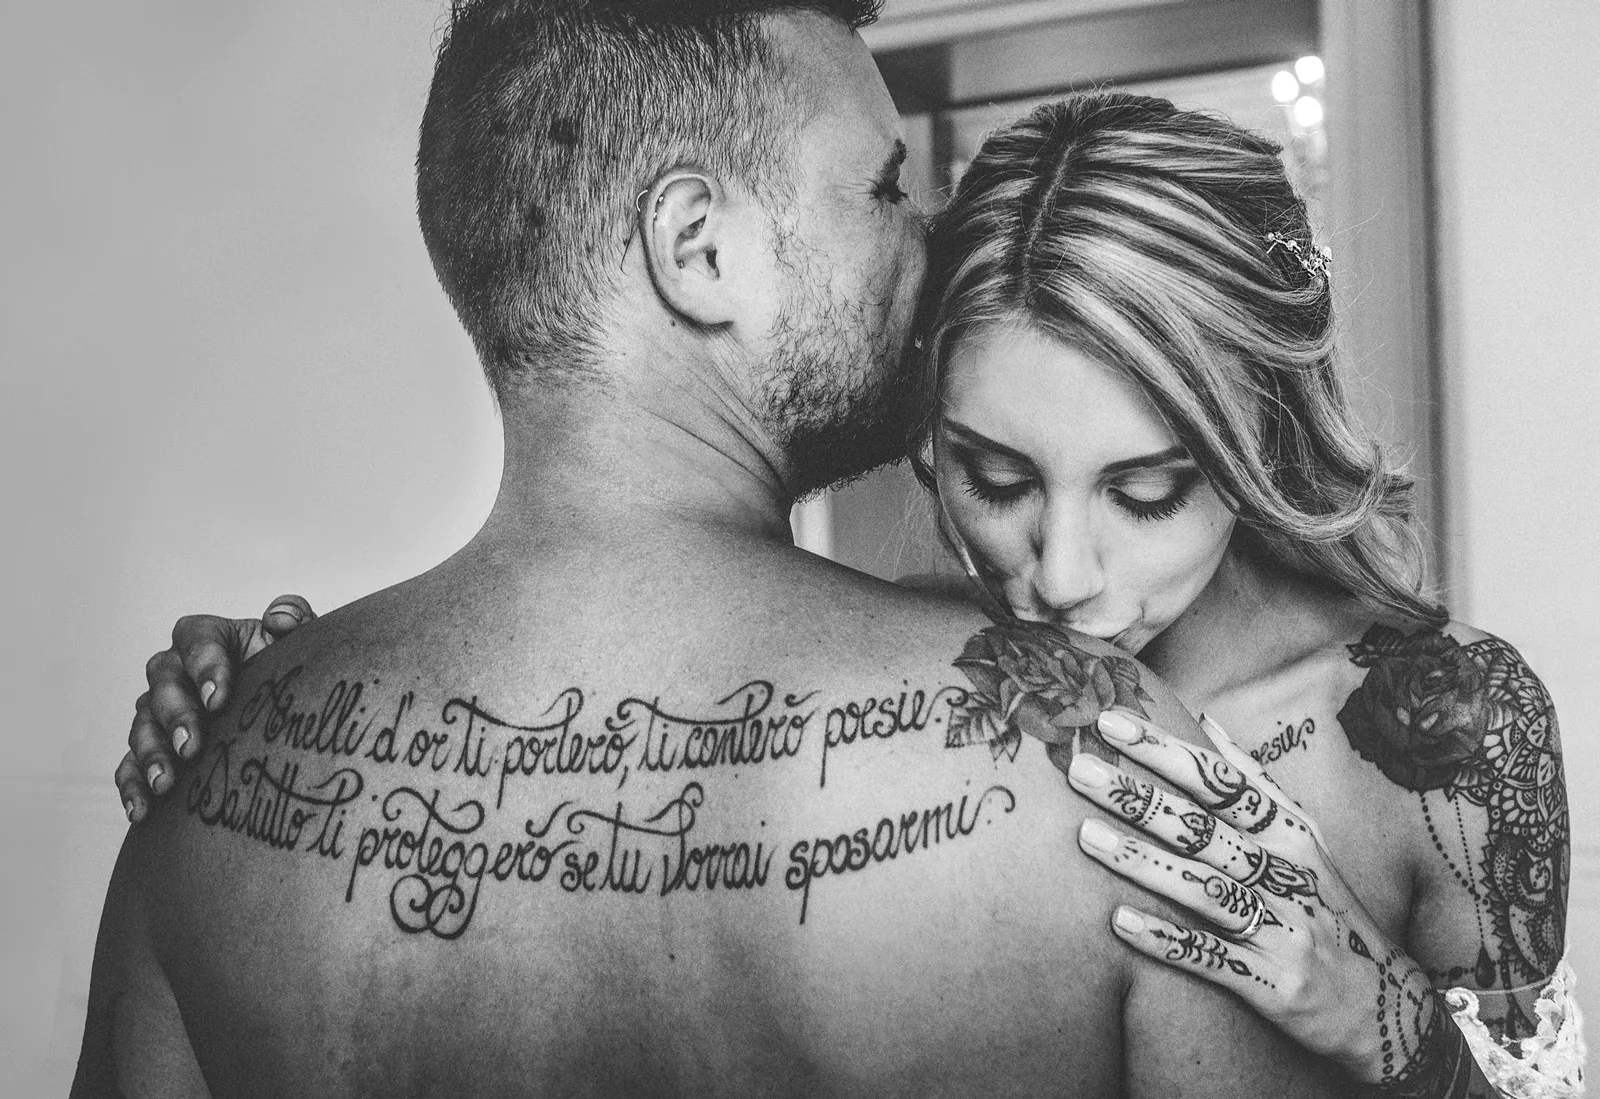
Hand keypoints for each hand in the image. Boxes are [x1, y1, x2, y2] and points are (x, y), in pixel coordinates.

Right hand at [115, 595, 315, 822]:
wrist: (287, 718)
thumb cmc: (290, 675)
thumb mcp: (300, 644)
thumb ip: (296, 618)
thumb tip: (278, 618)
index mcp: (209, 638)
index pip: (195, 638)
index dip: (204, 665)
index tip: (220, 697)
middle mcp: (176, 671)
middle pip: (162, 683)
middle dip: (176, 715)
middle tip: (192, 746)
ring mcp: (159, 710)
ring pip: (142, 725)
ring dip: (152, 754)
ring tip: (167, 782)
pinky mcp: (152, 749)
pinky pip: (129, 765)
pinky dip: (133, 786)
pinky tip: (143, 809)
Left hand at [1067, 708, 1455, 1090]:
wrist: (1386, 1006)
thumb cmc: (1324, 907)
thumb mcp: (1303, 837)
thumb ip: (1252, 780)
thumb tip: (1207, 720)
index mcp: (1288, 831)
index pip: (1219, 780)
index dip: (1165, 750)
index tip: (1112, 722)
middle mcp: (1286, 872)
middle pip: (1203, 827)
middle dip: (1139, 796)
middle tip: (1080, 770)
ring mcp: (1280, 928)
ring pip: (1203, 887)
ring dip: (1142, 862)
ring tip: (1086, 837)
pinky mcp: (1273, 982)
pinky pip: (1211, 957)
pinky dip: (1166, 940)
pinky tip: (1119, 922)